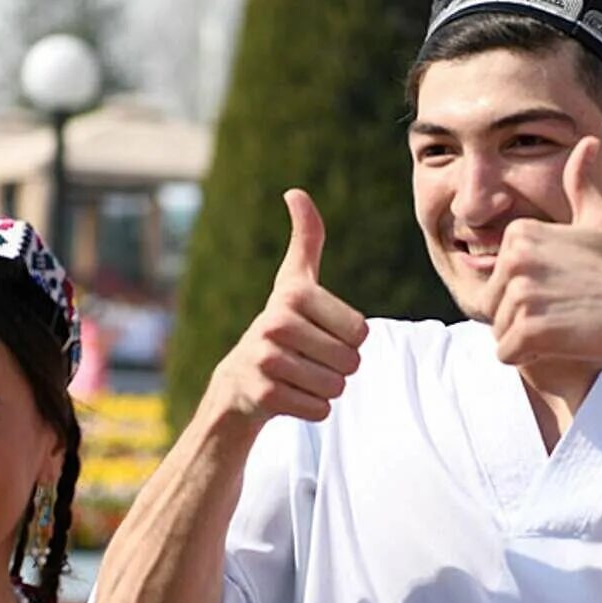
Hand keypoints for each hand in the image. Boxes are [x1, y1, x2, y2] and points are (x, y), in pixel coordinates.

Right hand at [207, 189, 367, 423]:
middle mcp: (275, 323)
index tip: (320, 332)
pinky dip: (313, 408)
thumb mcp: (294, 281)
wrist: (240, 379)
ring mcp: (268, 360)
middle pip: (351, 361)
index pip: (360, 331)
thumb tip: (295, 192)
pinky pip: (320, 410)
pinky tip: (291, 395)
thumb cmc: (282, 325)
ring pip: (337, 387)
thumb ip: (306, 237)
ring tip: (300, 376)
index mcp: (293, 295)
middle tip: (310, 359)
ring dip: (327, 388)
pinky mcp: (265, 395)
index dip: (349, 339)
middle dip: (339, 367)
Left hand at [491, 138, 601, 366]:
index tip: (560, 289)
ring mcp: (520, 293)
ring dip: (528, 339)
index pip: (497, 277)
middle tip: (563, 312)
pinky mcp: (528, 329)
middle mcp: (514, 259)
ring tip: (564, 325)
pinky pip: (507, 353)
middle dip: (523, 318)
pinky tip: (559, 343)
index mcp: (520, 233)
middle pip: (493, 305)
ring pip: (500, 331)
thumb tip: (588, 142)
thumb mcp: (601, 219)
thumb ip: (583, 183)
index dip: (526, 292)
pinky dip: (529, 357)